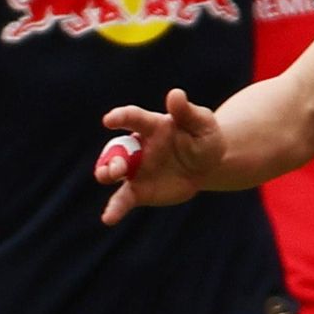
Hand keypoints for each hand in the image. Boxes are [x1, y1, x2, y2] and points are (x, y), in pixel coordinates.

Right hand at [96, 88, 223, 225]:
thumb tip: (175, 94)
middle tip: (117, 167)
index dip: (121, 117)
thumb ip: (187, 111)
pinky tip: (108, 219)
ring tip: (107, 177)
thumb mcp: (202, 123)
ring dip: (105, 172)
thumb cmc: (204, 137)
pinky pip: (123, 199)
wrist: (208, 165)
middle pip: (117, 148)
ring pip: (111, 171)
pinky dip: (114, 209)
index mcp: (152, 126)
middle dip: (112, 156)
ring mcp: (136, 169)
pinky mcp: (139, 190)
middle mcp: (138, 147)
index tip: (109, 120)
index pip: (134, 119)